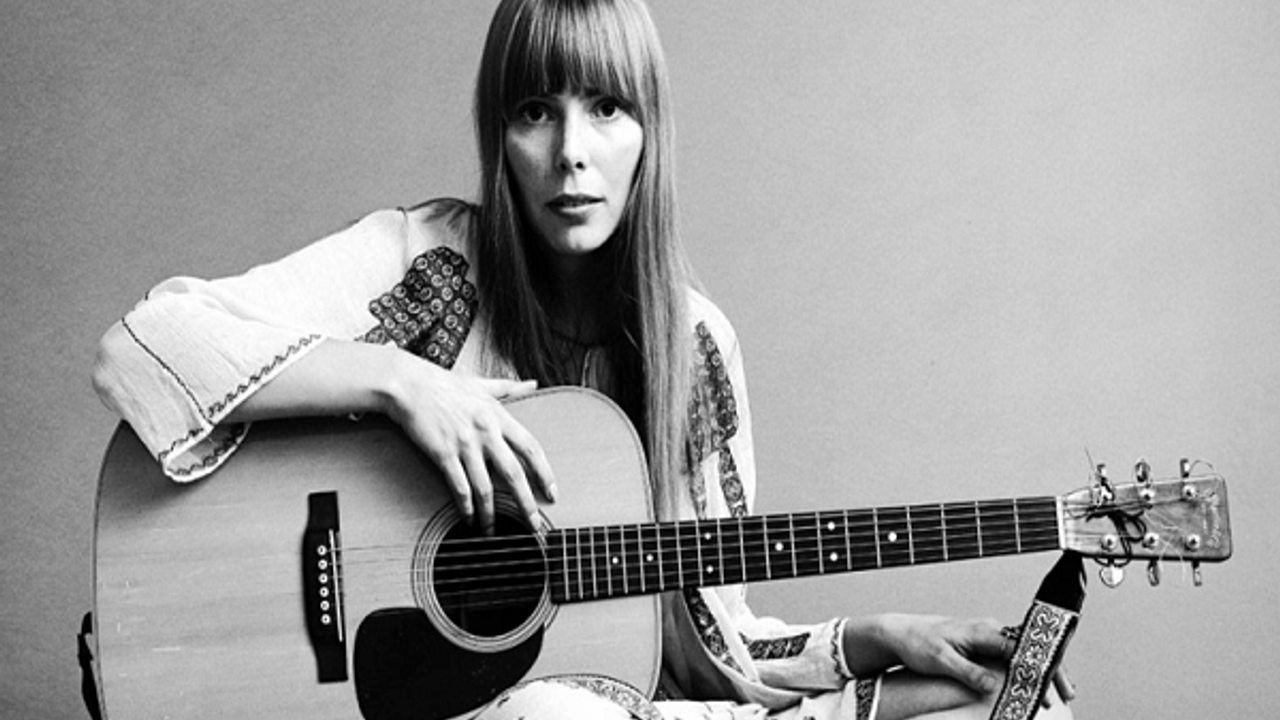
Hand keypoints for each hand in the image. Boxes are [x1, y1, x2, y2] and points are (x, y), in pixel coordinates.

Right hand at [380, 353, 556, 534]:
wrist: (409, 385)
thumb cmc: (444, 384)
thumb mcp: (482, 383)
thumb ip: (509, 388)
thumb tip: (532, 384)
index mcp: (499, 416)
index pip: (531, 448)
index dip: (544, 472)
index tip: (552, 492)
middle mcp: (486, 432)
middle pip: (514, 474)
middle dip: (526, 502)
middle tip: (534, 524)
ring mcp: (465, 445)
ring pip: (485, 487)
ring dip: (491, 514)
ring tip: (494, 531)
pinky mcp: (443, 454)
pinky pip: (459, 487)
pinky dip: (466, 506)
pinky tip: (469, 518)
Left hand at [850, 614, 1075, 716]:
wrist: (901, 633)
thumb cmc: (918, 642)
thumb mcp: (941, 660)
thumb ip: (967, 672)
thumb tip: (991, 685)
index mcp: (983, 631)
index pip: (1020, 649)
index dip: (1038, 669)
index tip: (1049, 688)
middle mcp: (989, 630)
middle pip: (1030, 650)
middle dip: (1050, 671)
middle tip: (1066, 694)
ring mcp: (987, 637)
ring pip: (1024, 653)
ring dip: (1041, 672)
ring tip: (1059, 693)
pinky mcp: (983, 645)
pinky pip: (1012, 656)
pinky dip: (1027, 670)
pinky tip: (1034, 683)